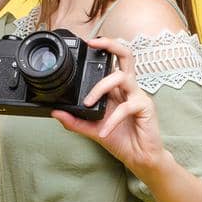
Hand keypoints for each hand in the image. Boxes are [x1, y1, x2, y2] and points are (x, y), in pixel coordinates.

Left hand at [51, 35, 166, 178]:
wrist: (139, 158)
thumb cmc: (121, 139)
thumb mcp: (92, 129)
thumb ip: (75, 120)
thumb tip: (56, 112)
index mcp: (117, 89)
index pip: (112, 61)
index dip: (103, 48)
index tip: (86, 44)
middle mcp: (128, 88)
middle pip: (126, 55)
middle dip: (110, 44)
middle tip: (93, 43)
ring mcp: (138, 95)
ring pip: (120, 77)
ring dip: (100, 88)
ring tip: (88, 103)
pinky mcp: (145, 107)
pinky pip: (126, 107)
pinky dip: (112, 120)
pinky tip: (104, 132)